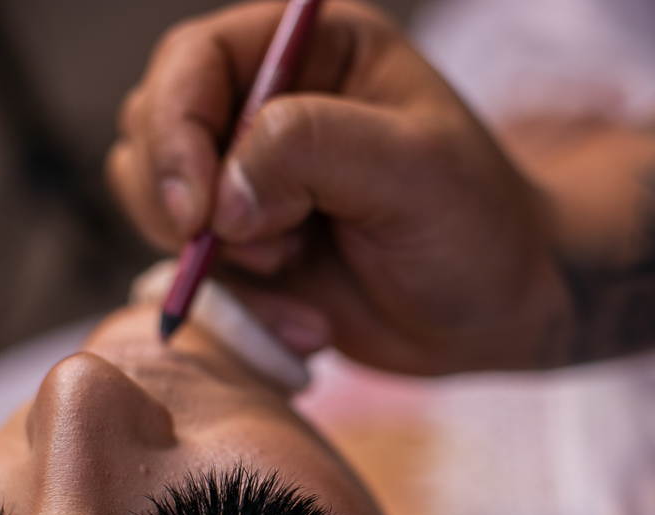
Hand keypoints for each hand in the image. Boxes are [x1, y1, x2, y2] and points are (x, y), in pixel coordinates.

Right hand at [107, 0, 573, 373]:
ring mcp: (252, 181)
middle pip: (156, 126)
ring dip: (209, 255)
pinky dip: (236, 305)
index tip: (200, 209)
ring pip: (157, 199)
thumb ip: (313, 150)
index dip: (176, 129)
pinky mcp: (249, 249)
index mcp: (312, 51)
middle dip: (184, 197)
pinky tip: (308, 323)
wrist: (499, 314)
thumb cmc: (478, 226)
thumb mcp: (414, 170)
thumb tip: (222, 194)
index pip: (196, 61)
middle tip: (262, 251)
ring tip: (293, 274)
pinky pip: (192, 272)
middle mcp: (269, 106)